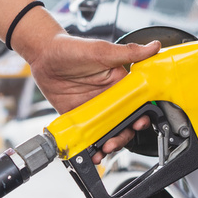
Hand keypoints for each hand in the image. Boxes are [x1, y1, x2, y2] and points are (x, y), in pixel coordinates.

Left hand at [21, 33, 160, 162]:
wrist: (43, 55)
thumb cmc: (73, 48)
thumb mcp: (102, 51)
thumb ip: (129, 52)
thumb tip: (154, 46)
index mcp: (120, 83)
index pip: (137, 104)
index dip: (141, 116)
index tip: (139, 123)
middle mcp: (110, 98)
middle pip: (125, 123)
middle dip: (124, 136)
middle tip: (115, 141)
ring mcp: (95, 109)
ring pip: (109, 131)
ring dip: (110, 143)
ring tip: (104, 149)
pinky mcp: (80, 116)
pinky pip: (88, 134)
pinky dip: (91, 145)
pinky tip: (91, 151)